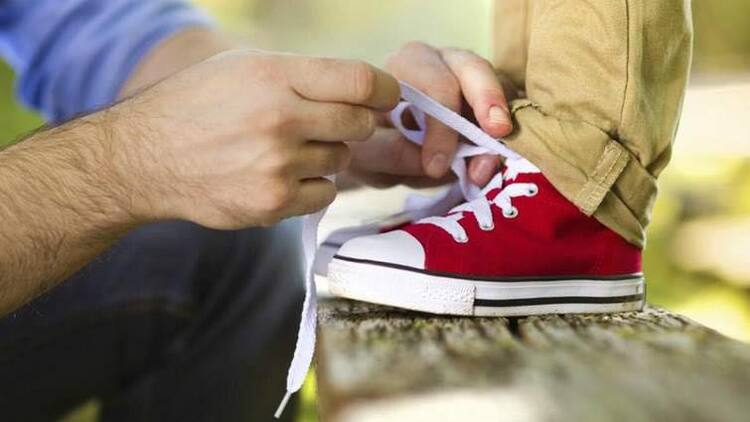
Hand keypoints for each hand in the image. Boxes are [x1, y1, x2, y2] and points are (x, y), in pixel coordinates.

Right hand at [108, 50, 399, 227]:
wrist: (145, 158)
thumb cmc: (198, 105)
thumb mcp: (244, 68)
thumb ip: (304, 76)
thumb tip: (366, 90)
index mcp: (274, 76)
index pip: (361, 82)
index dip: (386, 91)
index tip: (387, 97)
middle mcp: (279, 119)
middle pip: (361, 123)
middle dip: (353, 123)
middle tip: (325, 124)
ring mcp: (277, 164)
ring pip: (342, 159)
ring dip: (325, 155)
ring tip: (283, 149)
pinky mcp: (273, 202)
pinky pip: (326, 193)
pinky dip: (312, 186)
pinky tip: (280, 175)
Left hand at [346, 42, 518, 187]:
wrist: (375, 147)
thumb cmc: (368, 141)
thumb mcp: (365, 151)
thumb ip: (391, 153)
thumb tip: (434, 164)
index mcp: (408, 64)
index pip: (434, 84)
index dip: (441, 126)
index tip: (436, 167)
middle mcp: (443, 62)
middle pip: (474, 69)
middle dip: (488, 100)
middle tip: (497, 134)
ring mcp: (472, 80)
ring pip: (499, 90)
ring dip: (498, 132)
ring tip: (486, 168)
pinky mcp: (490, 103)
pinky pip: (508, 114)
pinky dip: (504, 141)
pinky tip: (490, 166)